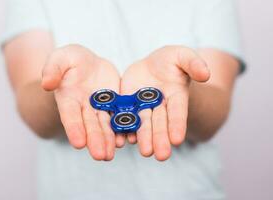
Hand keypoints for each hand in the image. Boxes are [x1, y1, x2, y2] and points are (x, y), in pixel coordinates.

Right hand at [41, 44, 124, 160]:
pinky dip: (123, 128)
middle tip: (101, 156)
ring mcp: (100, 108)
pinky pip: (120, 117)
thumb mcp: (61, 58)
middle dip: (95, 140)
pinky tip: (127, 139)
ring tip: (112, 154)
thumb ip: (53, 69)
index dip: (74, 129)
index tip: (78, 143)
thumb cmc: (71, 60)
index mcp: (69, 99)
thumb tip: (46, 84)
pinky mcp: (115, 104)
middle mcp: (84, 108)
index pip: (70, 115)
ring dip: (109, 140)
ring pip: (105, 126)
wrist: (88, 63)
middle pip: (90, 125)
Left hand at [121, 46, 209, 160]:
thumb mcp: (183, 56)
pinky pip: (125, 118)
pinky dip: (124, 129)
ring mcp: (143, 107)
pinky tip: (123, 140)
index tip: (177, 139)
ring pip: (143, 124)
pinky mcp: (128, 105)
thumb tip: (206, 74)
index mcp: (176, 96)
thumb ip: (194, 64)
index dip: (177, 125)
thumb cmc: (171, 61)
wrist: (152, 66)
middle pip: (160, 123)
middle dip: (160, 138)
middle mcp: (160, 107)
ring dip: (144, 139)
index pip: (177, 112)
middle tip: (161, 156)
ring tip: (145, 152)